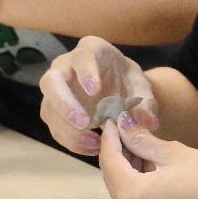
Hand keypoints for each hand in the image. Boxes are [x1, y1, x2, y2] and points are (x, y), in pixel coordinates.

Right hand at [38, 36, 158, 155]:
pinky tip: (92, 147)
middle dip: (64, 103)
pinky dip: (71, 141)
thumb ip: (145, 102)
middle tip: (85, 123)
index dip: (86, 72)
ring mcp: (56, 90)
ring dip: (68, 129)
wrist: (117, 90)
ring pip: (48, 109)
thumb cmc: (126, 81)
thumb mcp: (140, 88)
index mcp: (90, 51)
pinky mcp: (54, 111)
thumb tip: (149, 123)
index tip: (94, 91)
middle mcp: (65, 67)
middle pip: (51, 81)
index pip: (82, 57)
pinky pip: (54, 127)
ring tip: (95, 143)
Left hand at [99, 117, 197, 198]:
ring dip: (127, 165)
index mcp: (133, 197)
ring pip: (122, 188)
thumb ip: (140, 139)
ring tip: (137, 140)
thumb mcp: (171, 152)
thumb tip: (122, 123)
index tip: (111, 118)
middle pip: (113, 177)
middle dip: (117, 151)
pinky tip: (146, 161)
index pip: (110, 162)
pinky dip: (136, 180)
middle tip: (124, 126)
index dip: (110, 138)